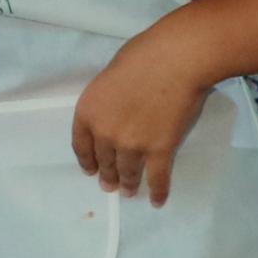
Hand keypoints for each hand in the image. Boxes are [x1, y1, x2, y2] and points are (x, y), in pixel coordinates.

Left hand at [75, 23, 217, 203]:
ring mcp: (132, 145)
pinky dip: (157, 191)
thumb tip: (120, 106)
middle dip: (107, 176)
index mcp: (87, 112)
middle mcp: (105, 134)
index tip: (91, 171)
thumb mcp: (110, 75)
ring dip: (128, 184)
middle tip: (110, 186)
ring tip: (130, 193)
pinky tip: (157, 201)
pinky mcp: (160, 150)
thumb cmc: (144, 56)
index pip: (81, 146)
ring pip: (128, 172)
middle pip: (105, 162)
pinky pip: (157, 176)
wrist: (176, 60)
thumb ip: (109, 99)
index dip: (87, 161)